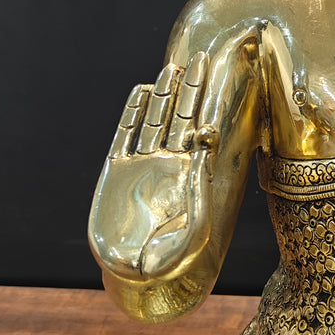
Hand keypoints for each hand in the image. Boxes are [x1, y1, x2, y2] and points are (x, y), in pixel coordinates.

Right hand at [90, 51, 216, 280]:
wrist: (136, 276)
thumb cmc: (174, 259)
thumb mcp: (197, 227)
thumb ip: (200, 188)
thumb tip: (204, 145)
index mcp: (192, 172)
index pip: (201, 127)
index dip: (208, 102)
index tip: (218, 77)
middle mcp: (170, 162)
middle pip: (181, 116)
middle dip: (190, 88)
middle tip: (199, 58)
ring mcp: (142, 164)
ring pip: (155, 120)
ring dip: (163, 94)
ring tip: (171, 69)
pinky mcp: (116, 172)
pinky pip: (126, 135)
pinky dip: (133, 113)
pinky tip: (141, 92)